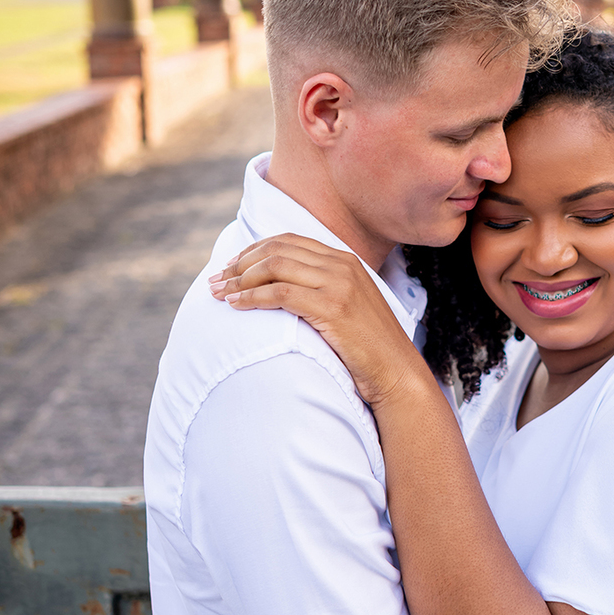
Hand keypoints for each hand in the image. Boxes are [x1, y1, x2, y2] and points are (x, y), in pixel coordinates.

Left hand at [210, 233, 425, 407]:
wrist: (398, 374)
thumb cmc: (368, 349)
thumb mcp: (347, 308)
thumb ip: (321, 290)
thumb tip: (281, 291)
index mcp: (345, 260)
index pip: (289, 241)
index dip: (254, 250)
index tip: (231, 267)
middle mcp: (342, 265)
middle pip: (277, 250)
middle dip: (240, 263)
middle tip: (216, 280)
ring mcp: (339, 284)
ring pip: (275, 267)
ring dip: (240, 279)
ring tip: (218, 293)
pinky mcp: (333, 308)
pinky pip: (280, 293)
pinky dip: (252, 297)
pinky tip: (235, 305)